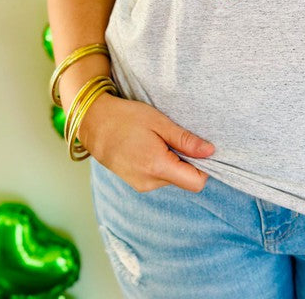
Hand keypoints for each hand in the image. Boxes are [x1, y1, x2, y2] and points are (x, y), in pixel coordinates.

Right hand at [76, 91, 215, 192]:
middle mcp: (149, 182)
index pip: (196, 182)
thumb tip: (211, 151)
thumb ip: (185, 140)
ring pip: (172, 178)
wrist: (93, 123)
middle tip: (174, 137)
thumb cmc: (126, 118)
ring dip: (173, 162)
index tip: (198, 148)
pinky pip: (159, 177)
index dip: (204, 166)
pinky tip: (150, 146)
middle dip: (187, 161)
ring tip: (158, 140)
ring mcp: (140, 185)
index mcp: (157, 166)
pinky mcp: (135, 183)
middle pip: (184, 180)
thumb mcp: (159, 122)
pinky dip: (161, 164)